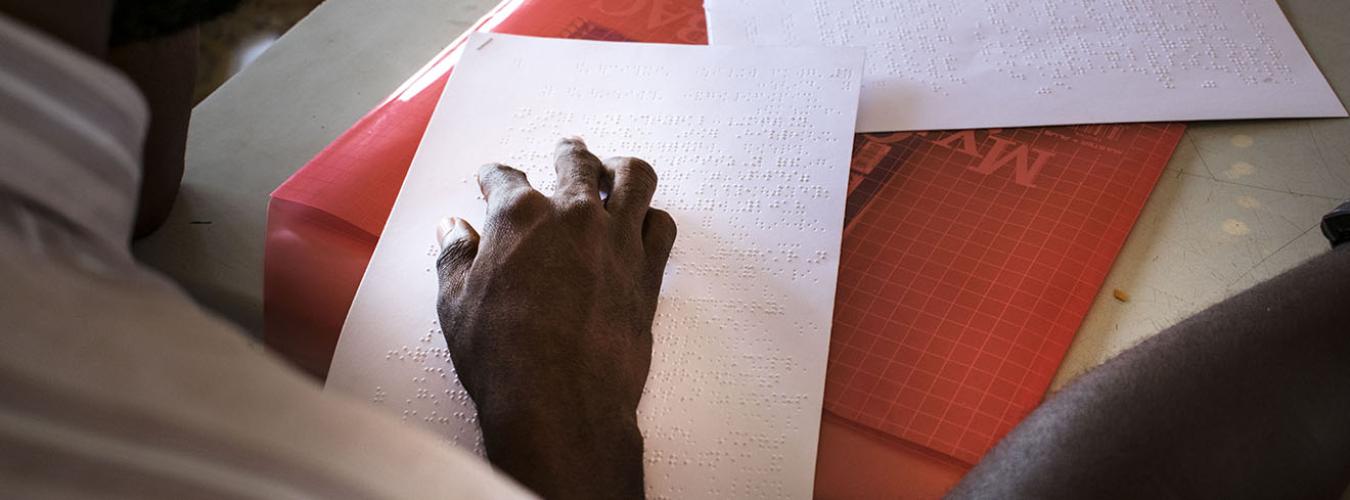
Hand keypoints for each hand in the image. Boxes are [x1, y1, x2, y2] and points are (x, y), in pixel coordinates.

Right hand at [434, 137, 675, 498]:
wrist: (560, 402)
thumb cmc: (502, 358)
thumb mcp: (456, 304)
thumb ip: (455, 257)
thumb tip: (453, 230)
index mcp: (518, 217)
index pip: (504, 179)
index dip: (494, 176)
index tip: (491, 177)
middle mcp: (573, 216)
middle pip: (577, 164)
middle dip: (569, 153)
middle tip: (568, 149)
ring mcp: (617, 240)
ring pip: (634, 178)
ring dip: (622, 169)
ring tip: (617, 170)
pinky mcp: (648, 272)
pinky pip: (662, 227)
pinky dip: (653, 218)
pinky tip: (645, 222)